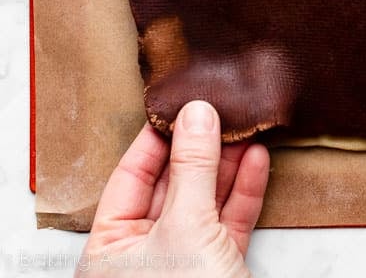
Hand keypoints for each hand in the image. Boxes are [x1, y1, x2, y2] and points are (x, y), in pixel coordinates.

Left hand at [79, 101, 269, 276]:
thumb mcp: (186, 227)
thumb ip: (194, 168)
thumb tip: (196, 115)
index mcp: (109, 249)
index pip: (130, 178)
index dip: (157, 138)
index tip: (180, 103)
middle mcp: (141, 254)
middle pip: (171, 185)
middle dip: (198, 147)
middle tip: (220, 108)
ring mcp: (182, 262)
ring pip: (204, 201)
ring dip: (227, 165)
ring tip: (245, 126)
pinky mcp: (218, 269)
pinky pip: (229, 222)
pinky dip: (244, 192)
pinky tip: (257, 161)